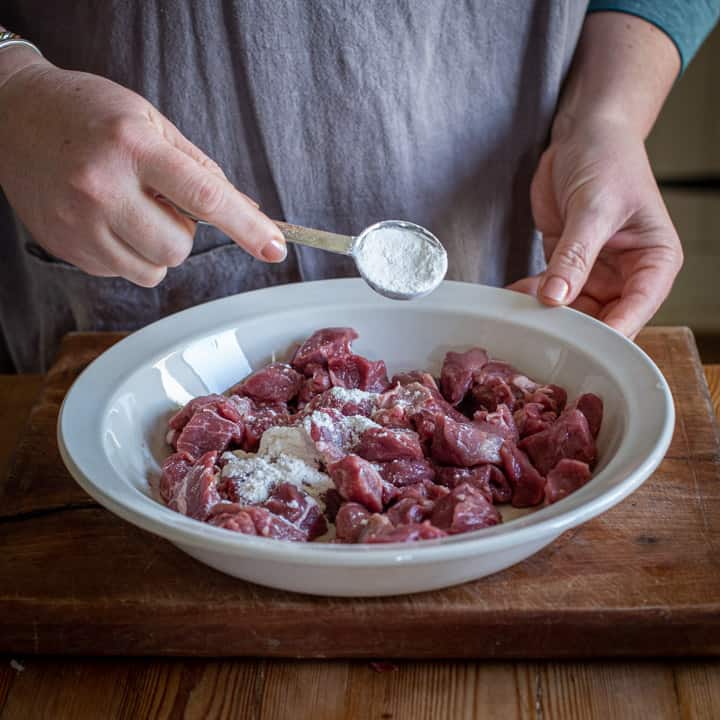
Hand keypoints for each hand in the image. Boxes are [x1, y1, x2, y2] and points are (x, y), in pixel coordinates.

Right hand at [0, 57, 285, 286]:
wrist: (13, 116)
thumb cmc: (90, 114)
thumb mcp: (150, 122)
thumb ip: (199, 169)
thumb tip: (246, 210)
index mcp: (133, 146)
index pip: (205, 196)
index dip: (246, 227)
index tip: (275, 249)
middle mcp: (103, 186)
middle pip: (178, 248)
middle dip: (181, 233)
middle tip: (159, 202)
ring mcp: (80, 223)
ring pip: (154, 270)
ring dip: (156, 248)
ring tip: (131, 210)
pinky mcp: (68, 248)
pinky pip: (123, 273)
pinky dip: (128, 253)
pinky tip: (106, 219)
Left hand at [509, 118, 682, 338]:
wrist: (584, 135)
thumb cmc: (608, 160)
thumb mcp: (593, 207)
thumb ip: (575, 255)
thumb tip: (556, 297)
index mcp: (654, 261)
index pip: (637, 309)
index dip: (612, 332)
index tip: (584, 348)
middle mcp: (628, 273)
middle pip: (603, 318)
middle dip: (573, 328)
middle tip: (541, 334)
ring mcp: (596, 272)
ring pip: (572, 311)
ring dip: (546, 315)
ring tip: (520, 316)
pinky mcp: (568, 265)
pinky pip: (549, 293)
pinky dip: (530, 298)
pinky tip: (511, 298)